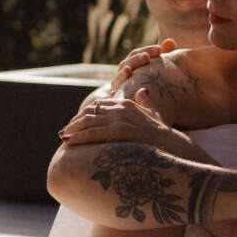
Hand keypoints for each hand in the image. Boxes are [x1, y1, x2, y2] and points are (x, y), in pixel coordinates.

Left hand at [58, 92, 182, 148]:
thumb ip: (146, 102)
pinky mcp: (117, 132)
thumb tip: (143, 91)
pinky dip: (78, 138)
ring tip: (64, 136)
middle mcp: (120, 109)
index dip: (85, 113)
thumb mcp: (154, 114)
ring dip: (73, 130)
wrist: (172, 146)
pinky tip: (68, 142)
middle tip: (65, 130)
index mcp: (126, 104)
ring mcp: (119, 120)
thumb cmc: (163, 134)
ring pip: (88, 123)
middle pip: (90, 112)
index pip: (99, 105)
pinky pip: (92, 134)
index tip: (76, 121)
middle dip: (76, 122)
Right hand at [112, 38, 175, 90]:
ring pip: (118, 77)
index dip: (147, 50)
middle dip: (136, 59)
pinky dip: (115, 91)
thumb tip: (170, 41)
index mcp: (132, 64)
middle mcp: (123, 73)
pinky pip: (114, 94)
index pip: (137, 53)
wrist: (144, 105)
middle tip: (146, 57)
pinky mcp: (117, 96)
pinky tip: (117, 89)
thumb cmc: (155, 83)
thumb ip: (165, 55)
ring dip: (122, 73)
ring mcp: (118, 84)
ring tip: (128, 69)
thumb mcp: (161, 68)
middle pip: (127, 63)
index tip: (159, 49)